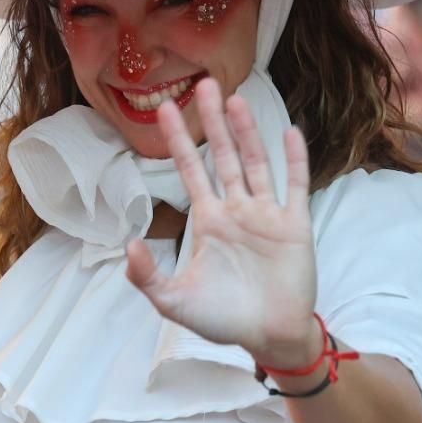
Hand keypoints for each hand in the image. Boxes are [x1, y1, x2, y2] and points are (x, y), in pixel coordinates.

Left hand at [125, 78, 320, 369]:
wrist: (270, 338)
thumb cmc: (223, 319)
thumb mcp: (174, 301)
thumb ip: (147, 276)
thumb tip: (127, 244)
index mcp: (208, 220)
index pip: (190, 170)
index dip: (179, 141)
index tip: (166, 109)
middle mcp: (237, 209)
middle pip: (222, 155)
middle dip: (212, 122)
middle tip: (203, 84)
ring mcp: (266, 214)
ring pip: (255, 163)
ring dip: (247, 132)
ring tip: (236, 99)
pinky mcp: (294, 225)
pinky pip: (294, 186)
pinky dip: (293, 159)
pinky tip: (288, 132)